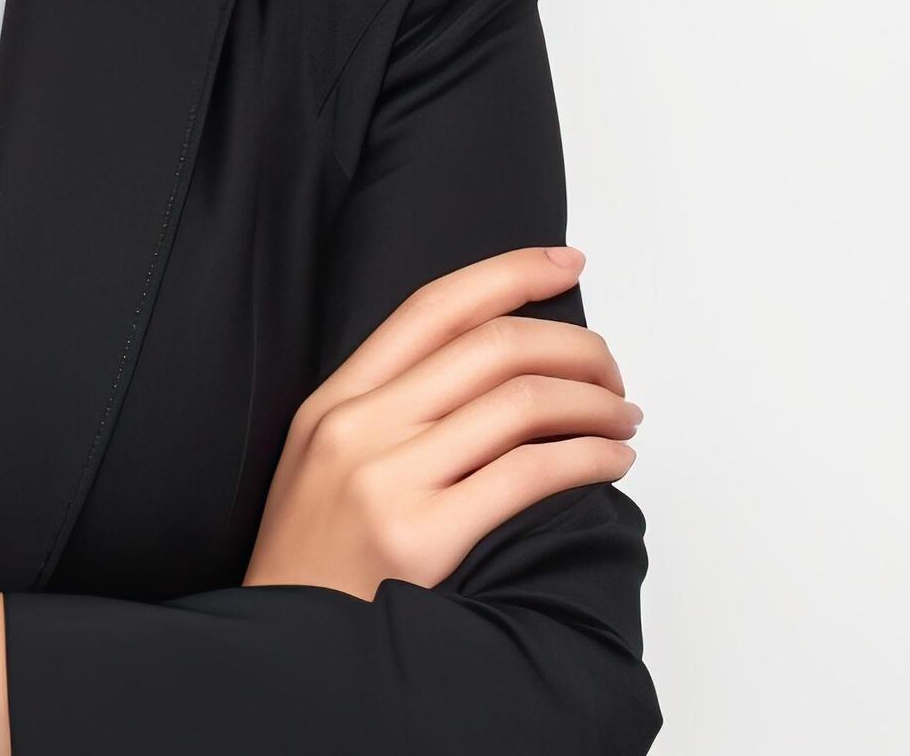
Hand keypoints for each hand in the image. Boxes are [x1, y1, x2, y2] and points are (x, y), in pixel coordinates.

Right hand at [243, 244, 640, 599]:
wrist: (286, 646)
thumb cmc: (317, 562)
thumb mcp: (323, 461)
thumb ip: (389, 410)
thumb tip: (495, 367)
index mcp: (334, 401)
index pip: (434, 307)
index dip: (509, 273)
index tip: (564, 263)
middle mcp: (358, 428)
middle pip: (492, 347)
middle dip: (575, 347)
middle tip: (612, 371)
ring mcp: (387, 481)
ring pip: (521, 403)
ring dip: (596, 403)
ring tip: (623, 419)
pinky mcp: (422, 537)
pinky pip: (530, 473)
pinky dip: (589, 457)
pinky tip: (609, 462)